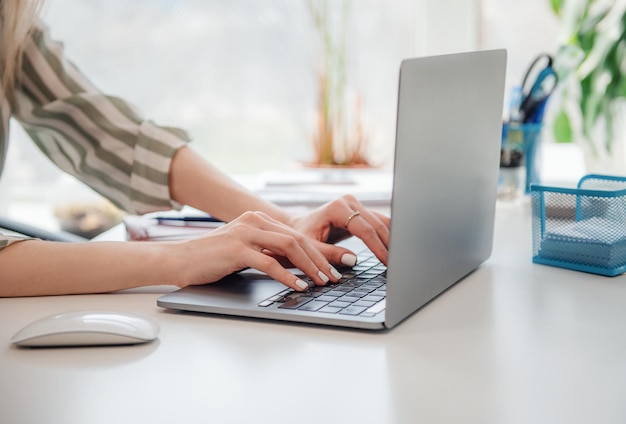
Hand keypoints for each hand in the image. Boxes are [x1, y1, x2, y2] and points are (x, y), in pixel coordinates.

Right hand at [175, 211, 343, 291]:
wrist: (180, 259)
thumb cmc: (212, 258)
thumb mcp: (245, 250)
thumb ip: (267, 251)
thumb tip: (296, 265)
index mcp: (257, 219)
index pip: (296, 234)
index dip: (318, 252)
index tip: (332, 267)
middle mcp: (254, 221)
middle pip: (297, 239)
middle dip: (319, 260)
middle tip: (334, 277)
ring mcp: (245, 233)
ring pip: (288, 248)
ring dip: (309, 266)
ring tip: (321, 282)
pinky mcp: (236, 249)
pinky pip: (270, 262)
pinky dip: (288, 275)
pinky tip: (299, 286)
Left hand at [288, 194, 389, 265]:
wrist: (298, 225)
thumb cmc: (302, 236)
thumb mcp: (311, 247)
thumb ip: (329, 254)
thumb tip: (352, 260)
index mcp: (337, 208)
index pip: (365, 229)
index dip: (378, 247)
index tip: (387, 262)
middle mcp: (349, 202)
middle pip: (377, 224)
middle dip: (389, 244)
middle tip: (399, 264)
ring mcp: (357, 204)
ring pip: (382, 221)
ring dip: (392, 239)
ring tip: (400, 258)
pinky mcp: (361, 211)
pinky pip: (379, 222)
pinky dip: (387, 236)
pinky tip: (394, 250)